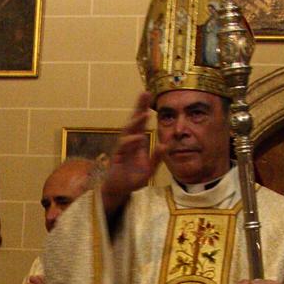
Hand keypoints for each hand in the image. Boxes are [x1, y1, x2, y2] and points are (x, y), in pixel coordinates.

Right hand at [101, 91, 159, 217]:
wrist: (119, 190)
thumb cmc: (133, 178)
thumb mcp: (150, 168)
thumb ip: (157, 157)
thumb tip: (166, 144)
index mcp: (137, 141)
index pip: (140, 121)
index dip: (144, 107)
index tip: (149, 94)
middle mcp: (129, 141)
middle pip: (133, 120)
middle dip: (139, 107)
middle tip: (145, 93)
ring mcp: (122, 148)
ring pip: (128, 131)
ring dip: (136, 122)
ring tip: (145, 114)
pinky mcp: (117, 157)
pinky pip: (124, 147)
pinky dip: (131, 142)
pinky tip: (139, 137)